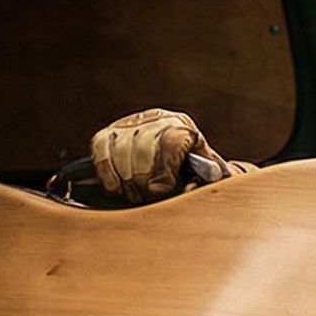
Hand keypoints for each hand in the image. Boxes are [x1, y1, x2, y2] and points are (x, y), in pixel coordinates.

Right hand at [89, 108, 247, 201]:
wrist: (173, 162)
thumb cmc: (192, 174)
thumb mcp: (208, 172)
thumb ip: (213, 173)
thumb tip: (215, 172)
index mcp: (182, 126)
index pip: (169, 143)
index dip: (164, 173)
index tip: (163, 191)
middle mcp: (156, 118)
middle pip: (142, 150)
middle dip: (143, 181)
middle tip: (147, 197)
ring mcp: (130, 123)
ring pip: (120, 151)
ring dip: (125, 180)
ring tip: (134, 194)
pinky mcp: (108, 133)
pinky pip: (100, 149)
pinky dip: (106, 172)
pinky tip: (115, 187)